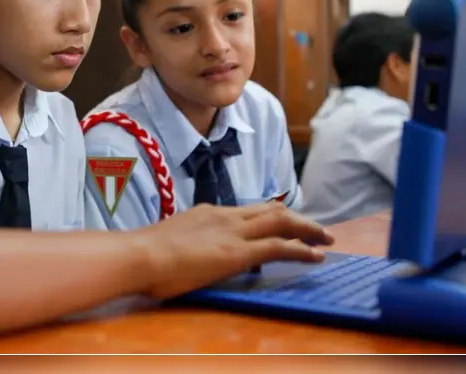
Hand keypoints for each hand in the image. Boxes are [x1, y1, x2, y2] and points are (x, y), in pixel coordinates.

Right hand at [133, 202, 333, 299]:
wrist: (140, 255)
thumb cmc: (144, 255)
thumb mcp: (168, 241)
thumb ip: (183, 244)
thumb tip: (183, 253)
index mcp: (207, 213)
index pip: (247, 211)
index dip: (270, 217)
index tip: (284, 224)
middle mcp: (225, 216)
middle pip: (271, 210)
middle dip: (297, 218)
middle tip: (316, 229)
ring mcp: (233, 232)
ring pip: (282, 222)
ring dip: (308, 229)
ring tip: (326, 239)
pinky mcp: (239, 252)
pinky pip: (280, 246)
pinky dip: (302, 249)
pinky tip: (316, 256)